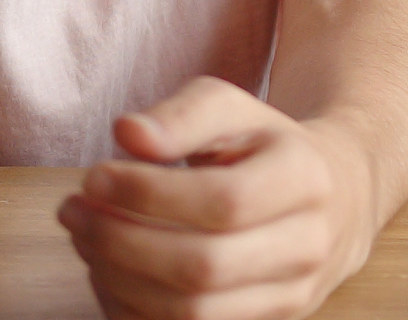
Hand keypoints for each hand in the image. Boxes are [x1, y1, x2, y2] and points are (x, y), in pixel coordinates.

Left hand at [56, 75, 375, 319]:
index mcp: (305, 179)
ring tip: (84, 238)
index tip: (94, 176)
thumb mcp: (232, 108)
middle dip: (120, 242)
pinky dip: (132, 310)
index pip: (222, 201)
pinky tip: (106, 272)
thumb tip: (127, 134)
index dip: (148, 195)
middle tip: (72, 211)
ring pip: (191, 313)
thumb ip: (181, 116)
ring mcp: (289, 297)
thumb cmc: (266, 146)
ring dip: (119, 280)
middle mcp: (307, 246)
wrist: (334, 200)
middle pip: (202, 267)